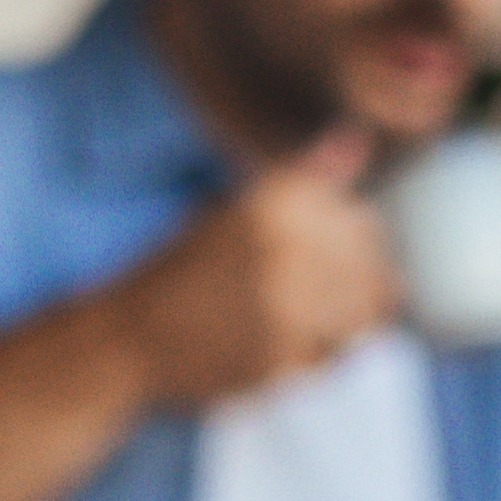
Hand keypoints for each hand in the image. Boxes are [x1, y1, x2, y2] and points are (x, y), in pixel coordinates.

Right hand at [119, 131, 397, 412]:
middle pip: (369, 276)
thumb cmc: (187, 268)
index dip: (355, 248)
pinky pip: (328, 362)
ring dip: (339, 327)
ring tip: (297, 324)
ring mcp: (284, 307)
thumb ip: (306, 178)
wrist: (130, 334)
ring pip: (358, 322)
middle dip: (354, 291)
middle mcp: (284, 248)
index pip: (364, 226)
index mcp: (276, 202)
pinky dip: (312, 359)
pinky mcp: (278, 360)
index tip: (326, 260)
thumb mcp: (240, 208)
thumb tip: (357, 137)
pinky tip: (276, 347)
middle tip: (309, 300)